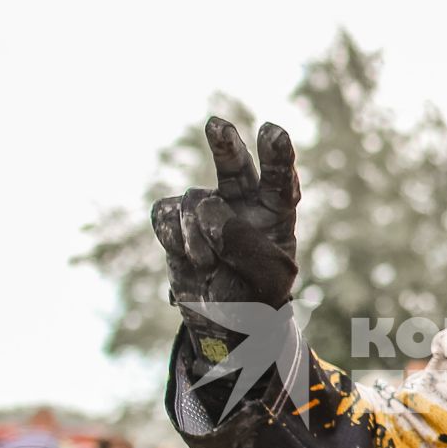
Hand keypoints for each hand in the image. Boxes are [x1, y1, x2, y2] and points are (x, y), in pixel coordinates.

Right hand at [151, 117, 301, 366]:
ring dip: (197, 234)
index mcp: (275, 211)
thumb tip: (209, 211)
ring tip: (207, 263)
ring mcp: (207, 207)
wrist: (223, 321)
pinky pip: (166, 213)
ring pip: (195, 200)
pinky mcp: (175, 218)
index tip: (273, 133)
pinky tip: (189, 258)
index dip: (277, 155)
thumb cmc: (257, 297)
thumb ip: (246, 244)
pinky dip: (173, 239)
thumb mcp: (268, 279)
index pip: (280, 179)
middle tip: (217, 126)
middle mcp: (243, 201)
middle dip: (226, 144)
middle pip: (235, 164)